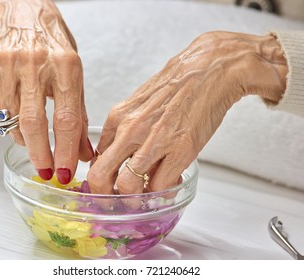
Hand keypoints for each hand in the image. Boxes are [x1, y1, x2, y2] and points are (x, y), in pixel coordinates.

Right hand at [0, 0, 93, 182]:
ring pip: (11, 117)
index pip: (66, 119)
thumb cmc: (54, 45)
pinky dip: (4, 118)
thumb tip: (83, 153)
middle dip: (40, 154)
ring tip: (32, 138)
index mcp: (67, 66)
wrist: (23, 10)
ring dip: (22, 137)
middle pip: (34, 123)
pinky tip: (14, 113)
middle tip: (45, 172)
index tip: (64, 172)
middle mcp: (36, 62)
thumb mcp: (75, 75)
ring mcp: (8, 61)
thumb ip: (79, 115)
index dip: (65, 151)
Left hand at [88, 31, 286, 193]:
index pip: (95, 158)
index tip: (108, 185)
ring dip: (134, 199)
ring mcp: (155, 141)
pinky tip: (167, 185)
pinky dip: (161, 192)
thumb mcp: (139, 103)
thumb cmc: (176, 86)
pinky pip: (160, 186)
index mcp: (119, 118)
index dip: (101, 177)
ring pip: (128, 187)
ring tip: (144, 196)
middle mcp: (131, 130)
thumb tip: (118, 155)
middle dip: (105, 195)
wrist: (208, 70)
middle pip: (100, 176)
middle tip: (116, 200)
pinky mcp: (180, 151)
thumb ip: (124, 129)